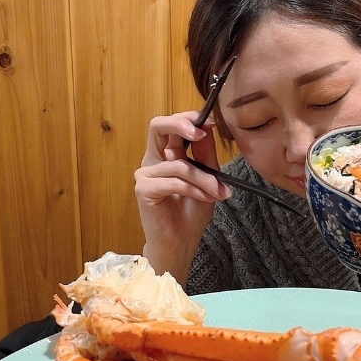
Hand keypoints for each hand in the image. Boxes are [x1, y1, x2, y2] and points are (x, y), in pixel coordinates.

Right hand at [135, 111, 230, 282]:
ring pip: (177, 163)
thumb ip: (204, 155)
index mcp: (165, 154)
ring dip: (203, 178)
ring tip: (216, 192)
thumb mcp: (207, 179)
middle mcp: (152, 160)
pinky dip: (193, 189)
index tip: (209, 121)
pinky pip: (173, 181)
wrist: (181, 242)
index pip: (170, 125)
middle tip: (200, 132)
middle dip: (180, 124)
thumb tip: (206, 128)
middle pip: (157, 126)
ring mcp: (145, 174)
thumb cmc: (191, 212)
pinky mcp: (144, 189)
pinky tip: (204, 198)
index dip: (188, 118)